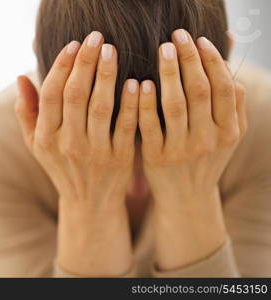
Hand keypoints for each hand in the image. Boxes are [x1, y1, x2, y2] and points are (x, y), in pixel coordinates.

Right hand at [15, 32, 138, 275]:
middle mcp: (67, 144)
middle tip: (96, 37)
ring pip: (100, 107)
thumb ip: (27, 112)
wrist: (89, 203)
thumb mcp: (37, 145)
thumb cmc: (62, 167)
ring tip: (112, 50)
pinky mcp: (119, 158)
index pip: (51, 95)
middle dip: (85, 63)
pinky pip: (125, 126)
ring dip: (106, 76)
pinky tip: (135, 81)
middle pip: (75, 95)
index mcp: (45, 138)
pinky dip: (131, 103)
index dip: (61, 66)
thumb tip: (20, 77)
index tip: (73, 44)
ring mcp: (94, 152)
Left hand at [138, 29, 246, 270]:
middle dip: (188, 59)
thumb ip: (232, 104)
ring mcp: (182, 150)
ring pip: (175, 105)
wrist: (186, 198)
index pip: (223, 87)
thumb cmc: (205, 158)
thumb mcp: (227, 136)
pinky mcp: (157, 158)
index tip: (198, 39)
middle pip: (199, 91)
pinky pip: (150, 126)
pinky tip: (140, 83)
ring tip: (162, 49)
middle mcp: (208, 140)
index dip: (211, 60)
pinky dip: (146, 103)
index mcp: (229, 131)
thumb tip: (229, 66)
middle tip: (176, 36)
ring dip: (168, 73)